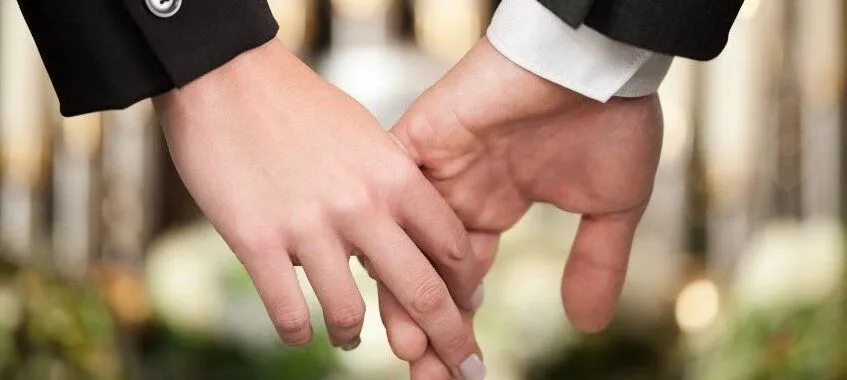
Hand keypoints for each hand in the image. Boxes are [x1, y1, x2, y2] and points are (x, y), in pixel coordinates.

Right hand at [152, 39, 485, 377]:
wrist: (226, 78)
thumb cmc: (300, 104)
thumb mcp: (365, 136)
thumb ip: (391, 184)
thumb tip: (407, 232)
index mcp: (395, 175)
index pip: (450, 245)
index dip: (465, 284)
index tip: (469, 306)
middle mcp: (361, 206)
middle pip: (421, 292)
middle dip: (449, 339)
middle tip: (463, 367)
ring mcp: (308, 227)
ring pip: (349, 315)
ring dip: (354, 335)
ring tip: (352, 338)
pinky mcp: (256, 242)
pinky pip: (289, 312)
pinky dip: (299, 332)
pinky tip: (301, 332)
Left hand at [387, 38, 662, 377]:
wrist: (598, 61)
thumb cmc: (611, 121)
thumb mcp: (610, 208)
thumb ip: (595, 264)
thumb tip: (585, 326)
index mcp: (493, 209)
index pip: (463, 281)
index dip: (459, 325)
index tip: (461, 371)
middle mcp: (457, 194)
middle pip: (424, 271)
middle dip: (425, 324)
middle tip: (425, 374)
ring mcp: (436, 168)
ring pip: (401, 238)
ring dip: (402, 291)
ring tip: (407, 347)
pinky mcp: (422, 138)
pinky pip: (393, 190)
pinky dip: (387, 231)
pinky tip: (380, 276)